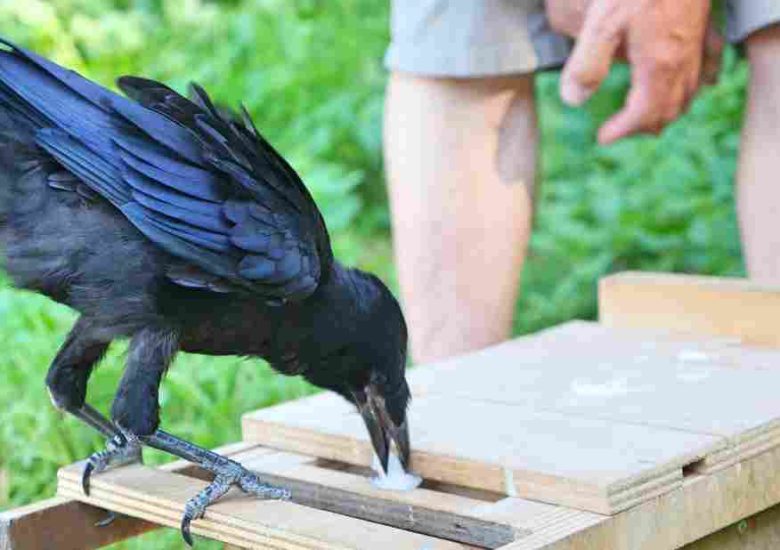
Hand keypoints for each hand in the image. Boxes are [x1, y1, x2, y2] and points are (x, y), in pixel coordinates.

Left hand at [548, 0, 712, 143]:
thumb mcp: (601, 24)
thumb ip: (586, 65)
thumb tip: (574, 101)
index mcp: (658, 66)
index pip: (644, 115)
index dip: (623, 131)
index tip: (602, 137)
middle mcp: (682, 60)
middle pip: (669, 109)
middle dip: (644, 125)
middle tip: (620, 130)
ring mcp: (696, 43)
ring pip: (690, 90)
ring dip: (668, 109)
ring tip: (648, 117)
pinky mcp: (701, 25)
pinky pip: (706, 63)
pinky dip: (697, 81)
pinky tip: (695, 83)